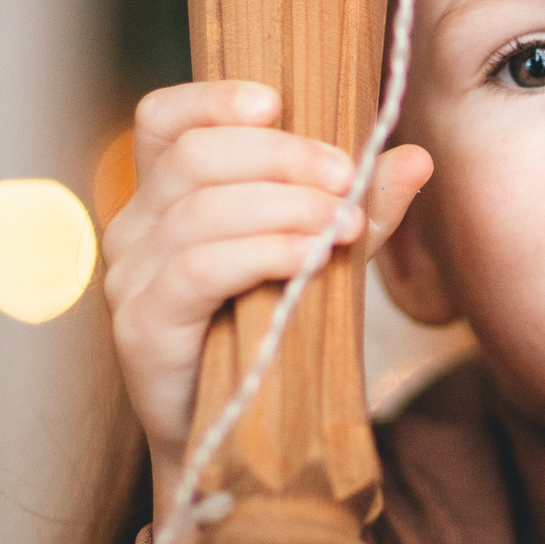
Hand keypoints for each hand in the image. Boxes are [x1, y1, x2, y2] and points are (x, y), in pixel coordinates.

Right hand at [101, 80, 432, 489]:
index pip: (164, 119)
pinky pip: (200, 268)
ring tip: (343, 222)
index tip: (278, 102)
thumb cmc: (272, 341)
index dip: (213, 98)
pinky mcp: (143, 327)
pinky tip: (309, 256)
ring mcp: (130, 279)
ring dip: (285, 205)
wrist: (237, 445)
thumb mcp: (321, 258)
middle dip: (281, 156)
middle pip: (195, 157)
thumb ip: (359, 207)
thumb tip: (414, 157)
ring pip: (201, 209)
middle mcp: (135, 229)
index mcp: (164, 197)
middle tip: (346, 175)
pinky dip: (263, 251)